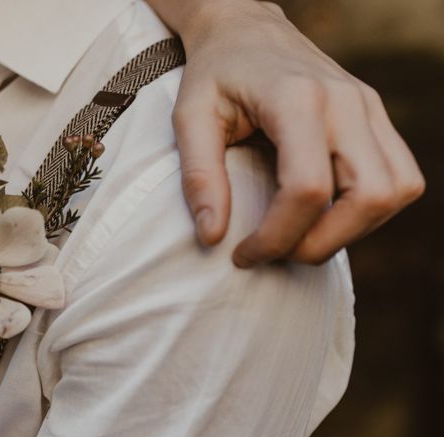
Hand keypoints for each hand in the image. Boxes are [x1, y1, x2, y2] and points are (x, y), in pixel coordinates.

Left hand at [148, 0, 424, 266]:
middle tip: (277, 253)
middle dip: (322, 244)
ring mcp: (369, 108)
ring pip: (395, 191)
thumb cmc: (215, 75)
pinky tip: (326, 216)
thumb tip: (213, 236)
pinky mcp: (376, 118)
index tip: (243, 254)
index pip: (307, 188)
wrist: (247, 29)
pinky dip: (369, 211)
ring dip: (352, 232)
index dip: (277, 237)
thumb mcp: (189, 119)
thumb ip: (199, 177)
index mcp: (297, 99)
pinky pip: (400, 178)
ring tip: (301, 238)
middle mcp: (346, 102)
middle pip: (368, 196)